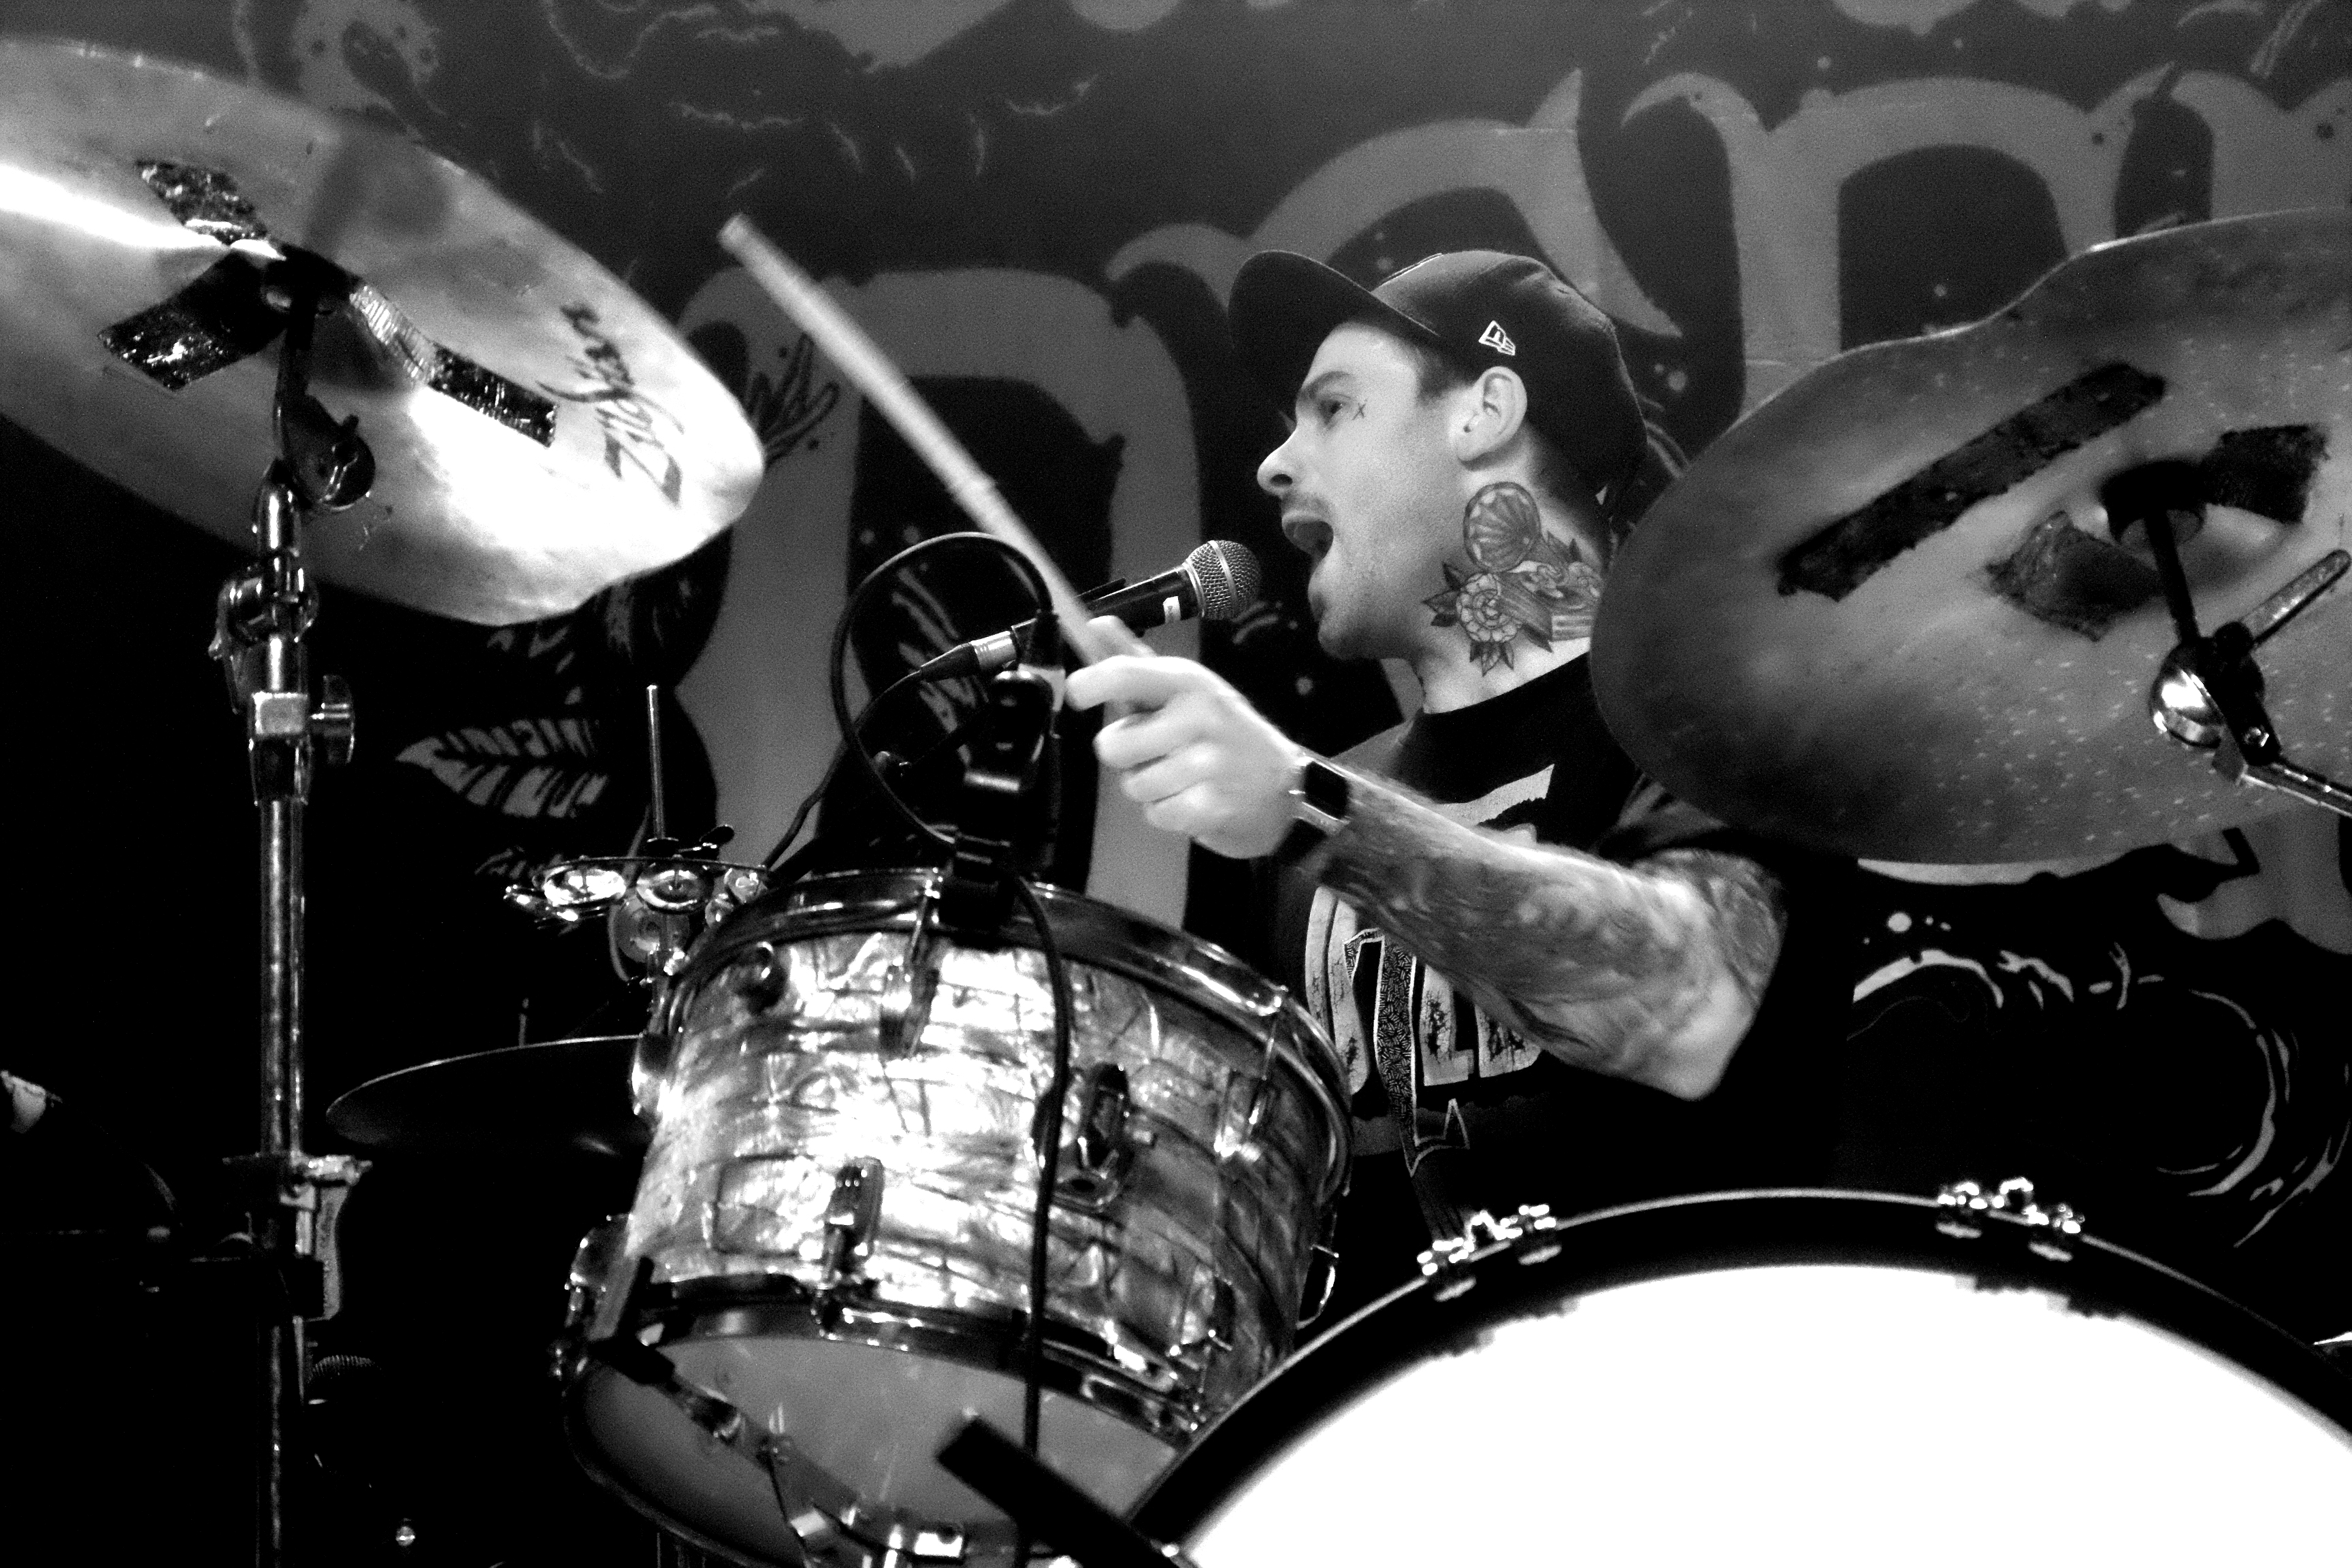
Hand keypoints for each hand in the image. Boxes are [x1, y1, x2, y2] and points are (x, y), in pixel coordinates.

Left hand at [1064, 616, 1304, 858]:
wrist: (1282, 785)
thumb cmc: (1222, 733)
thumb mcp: (1186, 690)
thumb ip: (1136, 662)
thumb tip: (1095, 624)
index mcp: (1189, 682)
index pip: (1125, 673)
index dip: (1090, 683)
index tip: (1079, 693)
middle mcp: (1199, 716)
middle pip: (1112, 746)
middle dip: (1127, 755)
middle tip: (1158, 750)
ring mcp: (1207, 763)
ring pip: (1133, 785)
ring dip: (1150, 787)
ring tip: (1183, 777)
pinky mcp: (1212, 806)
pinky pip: (1155, 814)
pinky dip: (1168, 813)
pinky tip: (1194, 799)